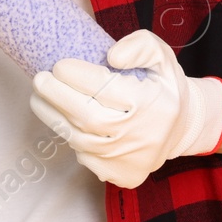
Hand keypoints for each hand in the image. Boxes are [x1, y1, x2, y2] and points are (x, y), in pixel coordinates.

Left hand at [29, 29, 221, 188]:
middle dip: (56, 96)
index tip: (58, 65)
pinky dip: (72, 140)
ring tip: (38, 97)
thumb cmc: (164, 87)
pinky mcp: (123, 175)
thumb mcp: (161, 56)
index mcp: (151, 103)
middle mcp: (141, 135)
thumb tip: (111, 56)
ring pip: (80, 140)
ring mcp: (131, 159)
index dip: (75, 75)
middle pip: (86, 117)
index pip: (104, 88)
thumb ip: (139, 46)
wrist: (183, 127)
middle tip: (39, 79)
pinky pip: (86, 158)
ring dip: (53, 117)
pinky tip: (66, 121)